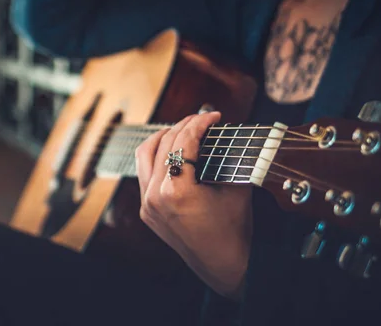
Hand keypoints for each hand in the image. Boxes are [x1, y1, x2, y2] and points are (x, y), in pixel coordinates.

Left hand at [135, 112, 251, 298]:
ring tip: (181, 129)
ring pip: (145, 156)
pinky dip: (156, 158)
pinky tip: (170, 152)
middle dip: (184, 126)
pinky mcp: (146, 211)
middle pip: (164, 144)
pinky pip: (144, 175)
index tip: (213, 115)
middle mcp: (155, 196)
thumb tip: (221, 133)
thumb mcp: (235, 188)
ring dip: (163, 137)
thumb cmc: (235, 229)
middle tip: (201, 119)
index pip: (184, 142)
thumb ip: (226, 157)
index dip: (200, 123)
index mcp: (178, 190)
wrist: (224, 265)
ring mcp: (147, 205)